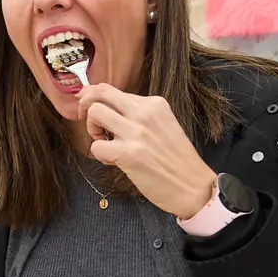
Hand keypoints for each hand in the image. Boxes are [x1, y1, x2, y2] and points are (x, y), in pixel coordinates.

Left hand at [77, 83, 216, 218]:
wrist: (193, 187)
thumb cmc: (175, 159)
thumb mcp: (162, 125)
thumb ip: (138, 115)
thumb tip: (107, 107)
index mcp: (153, 104)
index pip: (111, 89)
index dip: (92, 96)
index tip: (86, 104)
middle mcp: (144, 113)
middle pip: (99, 93)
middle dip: (85, 105)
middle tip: (89, 122)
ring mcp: (136, 132)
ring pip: (95, 113)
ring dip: (92, 129)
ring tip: (105, 142)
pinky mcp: (129, 154)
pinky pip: (96, 146)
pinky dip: (99, 155)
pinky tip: (113, 161)